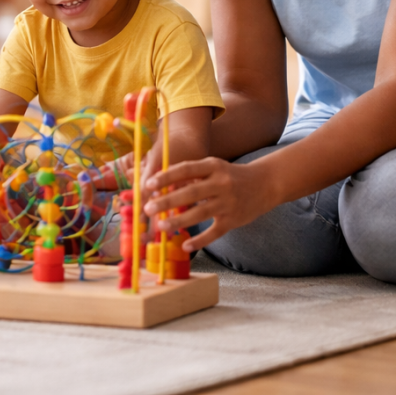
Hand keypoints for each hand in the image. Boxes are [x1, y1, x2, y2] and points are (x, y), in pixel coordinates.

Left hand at [143, 157, 277, 251]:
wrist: (265, 184)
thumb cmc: (229, 175)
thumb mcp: (212, 167)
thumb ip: (189, 175)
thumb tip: (161, 186)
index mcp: (213, 166)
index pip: (186, 170)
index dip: (166, 177)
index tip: (148, 185)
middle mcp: (222, 184)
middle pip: (191, 193)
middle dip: (168, 201)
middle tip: (148, 208)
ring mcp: (229, 203)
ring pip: (201, 213)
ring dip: (179, 221)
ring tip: (160, 227)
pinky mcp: (234, 220)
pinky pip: (215, 232)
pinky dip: (200, 240)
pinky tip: (185, 246)